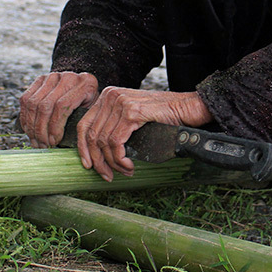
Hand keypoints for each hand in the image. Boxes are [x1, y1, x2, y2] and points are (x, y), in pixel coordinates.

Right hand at [19, 72, 99, 147]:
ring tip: (35, 141)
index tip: (54, 142)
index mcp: (85, 83)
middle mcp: (68, 77)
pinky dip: (25, 117)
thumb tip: (66, 144)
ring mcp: (52, 76)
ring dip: (31, 126)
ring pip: (33, 103)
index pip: (63, 106)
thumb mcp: (92, 112)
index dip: (55, 127)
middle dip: (41, 130)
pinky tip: (28, 130)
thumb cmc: (89, 104)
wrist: (82, 86)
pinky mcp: (40, 79)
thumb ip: (82, 122)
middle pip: (46, 105)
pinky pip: (26, 99)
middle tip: (42, 145)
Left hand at [76, 88, 212, 181]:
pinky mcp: (132, 112)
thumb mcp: (133, 118)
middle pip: (91, 135)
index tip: (88, 166)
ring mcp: (120, 102)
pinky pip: (116, 143)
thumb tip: (97, 154)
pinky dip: (120, 159)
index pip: (84, 124)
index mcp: (108, 96)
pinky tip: (129, 165)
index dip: (83, 148)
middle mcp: (111, 96)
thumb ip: (115, 126)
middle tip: (107, 175)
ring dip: (113, 163)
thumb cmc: (163, 116)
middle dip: (98, 161)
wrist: (188, 107)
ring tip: (125, 171)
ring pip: (103, 142)